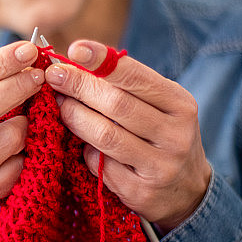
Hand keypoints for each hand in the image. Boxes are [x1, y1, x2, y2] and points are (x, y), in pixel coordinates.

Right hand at [0, 41, 42, 241]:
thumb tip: (27, 56)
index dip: (1, 62)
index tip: (29, 50)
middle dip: (18, 86)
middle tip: (39, 76)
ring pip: (8, 137)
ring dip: (26, 125)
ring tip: (25, 121)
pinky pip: (17, 166)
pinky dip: (25, 155)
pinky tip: (20, 151)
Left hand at [45, 40, 210, 232]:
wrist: (187, 189)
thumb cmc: (161, 134)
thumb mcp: (159, 106)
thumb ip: (126, 86)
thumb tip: (76, 60)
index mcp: (180, 105)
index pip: (137, 77)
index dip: (103, 61)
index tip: (75, 49)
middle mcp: (175, 135)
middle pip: (117, 104)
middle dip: (80, 86)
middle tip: (54, 75)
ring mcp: (160, 166)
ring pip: (106, 136)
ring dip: (75, 116)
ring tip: (60, 104)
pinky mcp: (142, 192)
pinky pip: (102, 166)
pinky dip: (86, 152)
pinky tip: (81, 144)